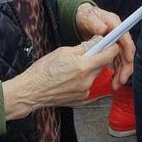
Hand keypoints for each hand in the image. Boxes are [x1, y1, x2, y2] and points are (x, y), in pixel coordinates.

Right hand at [2, 37, 118, 119]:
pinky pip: (88, 86)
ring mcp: (85, 92)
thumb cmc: (43, 70)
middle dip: (96, 58)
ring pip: (95, 76)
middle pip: (102, 65)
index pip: (108, 54)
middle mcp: (87, 81)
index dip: (110, 47)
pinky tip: (70, 79)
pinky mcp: (81, 100)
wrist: (31, 91)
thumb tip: (98, 41)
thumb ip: (84, 47)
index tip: (109, 44)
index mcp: (83, 66)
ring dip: (89, 70)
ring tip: (72, 69)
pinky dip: (83, 81)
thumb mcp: (63, 51)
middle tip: (83, 55)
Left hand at [74, 4, 133, 89]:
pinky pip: (117, 62)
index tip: (128, 60)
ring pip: (123, 59)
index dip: (128, 50)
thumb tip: (103, 29)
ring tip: (116, 84)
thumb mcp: (87, 17)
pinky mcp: (112, 49)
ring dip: (121, 72)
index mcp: (115, 24)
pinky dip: (116, 71)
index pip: (125, 38)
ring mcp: (116, 42)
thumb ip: (94, 23)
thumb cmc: (86, 16)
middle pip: (126, 52)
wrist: (83, 18)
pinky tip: (113, 79)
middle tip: (121, 80)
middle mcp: (118, 34)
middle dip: (126, 67)